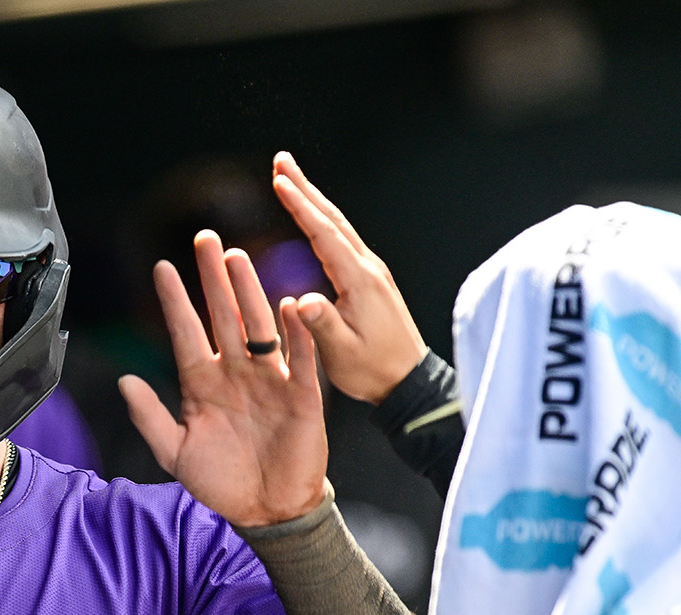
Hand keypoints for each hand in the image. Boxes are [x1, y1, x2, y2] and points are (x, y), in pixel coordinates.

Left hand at [120, 230, 327, 526]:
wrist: (266, 511)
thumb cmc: (222, 482)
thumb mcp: (174, 451)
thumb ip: (149, 416)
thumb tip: (124, 380)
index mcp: (203, 384)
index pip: (186, 333)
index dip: (175, 302)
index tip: (161, 268)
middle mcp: (236, 373)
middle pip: (223, 316)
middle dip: (213, 278)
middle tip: (205, 239)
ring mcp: (269, 381)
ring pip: (258, 326)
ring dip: (249, 292)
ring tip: (239, 259)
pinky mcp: (301, 396)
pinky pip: (300, 360)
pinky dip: (298, 334)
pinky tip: (291, 305)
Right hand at [272, 151, 427, 403]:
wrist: (407, 380)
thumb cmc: (373, 370)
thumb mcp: (342, 353)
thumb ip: (322, 324)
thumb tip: (302, 299)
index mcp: (358, 281)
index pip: (324, 235)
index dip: (301, 207)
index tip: (279, 182)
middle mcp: (367, 268)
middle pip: (332, 219)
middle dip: (305, 188)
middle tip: (281, 161)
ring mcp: (370, 272)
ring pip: (338, 226)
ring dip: (313, 200)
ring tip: (290, 179)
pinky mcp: (369, 280)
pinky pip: (342, 240)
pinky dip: (322, 220)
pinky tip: (312, 218)